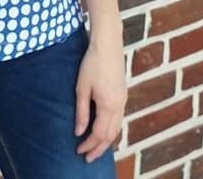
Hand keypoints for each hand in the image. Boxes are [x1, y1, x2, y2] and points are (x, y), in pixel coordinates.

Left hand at [74, 32, 126, 162]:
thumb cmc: (91, 63)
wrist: (108, 44)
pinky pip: (119, 119)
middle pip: (110, 136)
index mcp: (109, 105)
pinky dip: (111, 129)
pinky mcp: (123, 95)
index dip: (89, 145)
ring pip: (116, 128)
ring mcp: (123, 100)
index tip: (78, 151)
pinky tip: (103, 130)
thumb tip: (79, 132)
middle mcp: (119, 106)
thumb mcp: (81, 87)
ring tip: (95, 148)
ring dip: (106, 141)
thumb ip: (81, 111)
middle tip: (87, 158)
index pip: (98, 134)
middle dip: (98, 148)